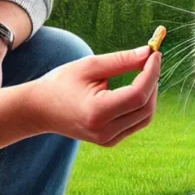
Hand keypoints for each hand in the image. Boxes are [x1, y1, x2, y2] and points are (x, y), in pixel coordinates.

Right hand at [29, 46, 161, 146]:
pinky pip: (136, 123)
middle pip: (146, 107)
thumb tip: (148, 53)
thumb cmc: (61, 83)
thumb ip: (121, 61)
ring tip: (143, 73)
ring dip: (150, 94)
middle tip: (150, 61)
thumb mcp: (90, 66)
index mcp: (98, 112)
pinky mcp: (110, 141)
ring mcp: (108, 139)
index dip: (151, 73)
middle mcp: (105, 131)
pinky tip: (135, 90)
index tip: (155, 54)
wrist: (40, 110)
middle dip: (153, 82)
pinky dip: (141, 105)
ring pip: (145, 117)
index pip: (138, 94)